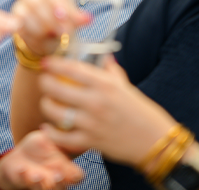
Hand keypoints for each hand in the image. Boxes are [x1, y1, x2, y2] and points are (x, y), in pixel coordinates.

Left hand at [0, 130, 83, 189]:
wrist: (21, 154)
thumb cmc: (39, 147)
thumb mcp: (49, 140)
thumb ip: (56, 140)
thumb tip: (64, 136)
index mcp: (65, 168)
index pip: (77, 176)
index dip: (75, 176)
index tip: (71, 171)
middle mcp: (54, 178)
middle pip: (62, 187)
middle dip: (60, 182)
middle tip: (57, 175)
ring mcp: (40, 182)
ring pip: (44, 189)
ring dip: (41, 183)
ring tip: (37, 174)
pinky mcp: (24, 181)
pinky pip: (24, 182)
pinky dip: (23, 176)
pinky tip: (22, 168)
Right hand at [12, 0, 90, 55]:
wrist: (48, 38)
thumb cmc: (61, 22)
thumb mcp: (72, 19)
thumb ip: (78, 18)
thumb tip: (87, 19)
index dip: (56, 0)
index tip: (64, 16)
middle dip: (50, 18)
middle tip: (63, 31)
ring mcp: (21, 3)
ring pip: (27, 13)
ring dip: (43, 27)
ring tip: (54, 35)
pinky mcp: (15, 18)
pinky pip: (20, 24)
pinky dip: (33, 32)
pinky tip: (42, 37)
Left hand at [37, 56, 175, 166]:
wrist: (154, 141)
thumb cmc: (142, 112)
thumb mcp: (126, 87)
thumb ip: (111, 71)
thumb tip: (104, 57)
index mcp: (105, 84)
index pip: (72, 69)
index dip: (54, 64)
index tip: (46, 62)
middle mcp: (96, 101)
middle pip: (57, 88)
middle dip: (45, 83)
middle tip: (44, 81)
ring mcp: (92, 123)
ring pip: (56, 112)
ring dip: (47, 106)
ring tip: (47, 103)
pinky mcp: (90, 141)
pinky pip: (62, 137)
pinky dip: (51, 132)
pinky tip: (47, 126)